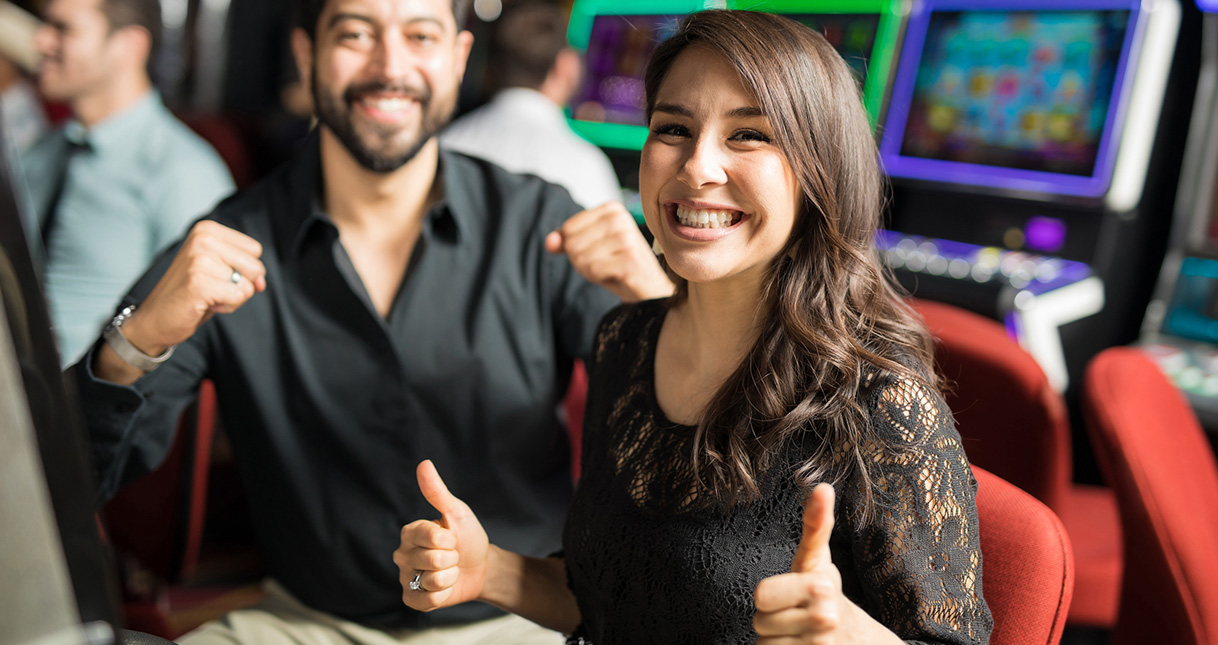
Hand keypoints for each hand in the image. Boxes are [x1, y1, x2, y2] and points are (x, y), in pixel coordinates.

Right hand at [121, 220, 266, 354]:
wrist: (156, 318)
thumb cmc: (191, 293)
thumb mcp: (219, 271)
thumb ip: (245, 269)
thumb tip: (261, 282)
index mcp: (207, 229)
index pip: (255, 250)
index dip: (243, 270)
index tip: (217, 276)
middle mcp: (203, 239)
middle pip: (255, 266)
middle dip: (240, 284)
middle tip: (212, 288)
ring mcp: (199, 259)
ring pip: (248, 284)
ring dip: (232, 297)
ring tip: (207, 296)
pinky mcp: (199, 282)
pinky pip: (239, 296)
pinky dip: (228, 306)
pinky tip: (206, 304)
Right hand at [395, 460, 489, 610]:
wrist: (481, 567)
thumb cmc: (468, 536)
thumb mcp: (456, 512)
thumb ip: (437, 491)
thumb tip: (424, 463)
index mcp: (410, 532)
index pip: (430, 536)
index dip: (449, 539)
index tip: (451, 537)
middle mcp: (402, 554)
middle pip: (432, 559)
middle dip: (452, 558)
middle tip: (452, 555)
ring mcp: (406, 578)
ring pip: (431, 580)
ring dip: (450, 577)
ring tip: (449, 570)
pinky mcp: (412, 599)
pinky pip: (426, 601)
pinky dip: (443, 595)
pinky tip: (444, 587)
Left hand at [545, 202, 672, 301]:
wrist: (650, 289)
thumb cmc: (620, 266)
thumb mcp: (590, 248)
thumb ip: (567, 241)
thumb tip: (549, 242)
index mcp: (612, 209)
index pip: (568, 228)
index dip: (576, 247)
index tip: (600, 252)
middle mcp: (621, 219)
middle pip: (572, 243)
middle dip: (582, 261)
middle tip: (606, 264)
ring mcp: (627, 239)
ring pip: (580, 258)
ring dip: (591, 271)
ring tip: (612, 270)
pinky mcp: (629, 260)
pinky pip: (593, 270)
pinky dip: (600, 278)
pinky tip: (617, 277)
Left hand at [754, 484, 851, 643]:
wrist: (857, 640)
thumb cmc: (826, 593)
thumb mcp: (818, 559)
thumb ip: (816, 524)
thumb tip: (823, 487)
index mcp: (820, 588)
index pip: (760, 597)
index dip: (770, 596)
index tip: (790, 593)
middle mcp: (823, 620)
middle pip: (759, 623)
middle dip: (772, 620)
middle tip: (794, 614)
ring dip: (776, 641)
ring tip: (798, 633)